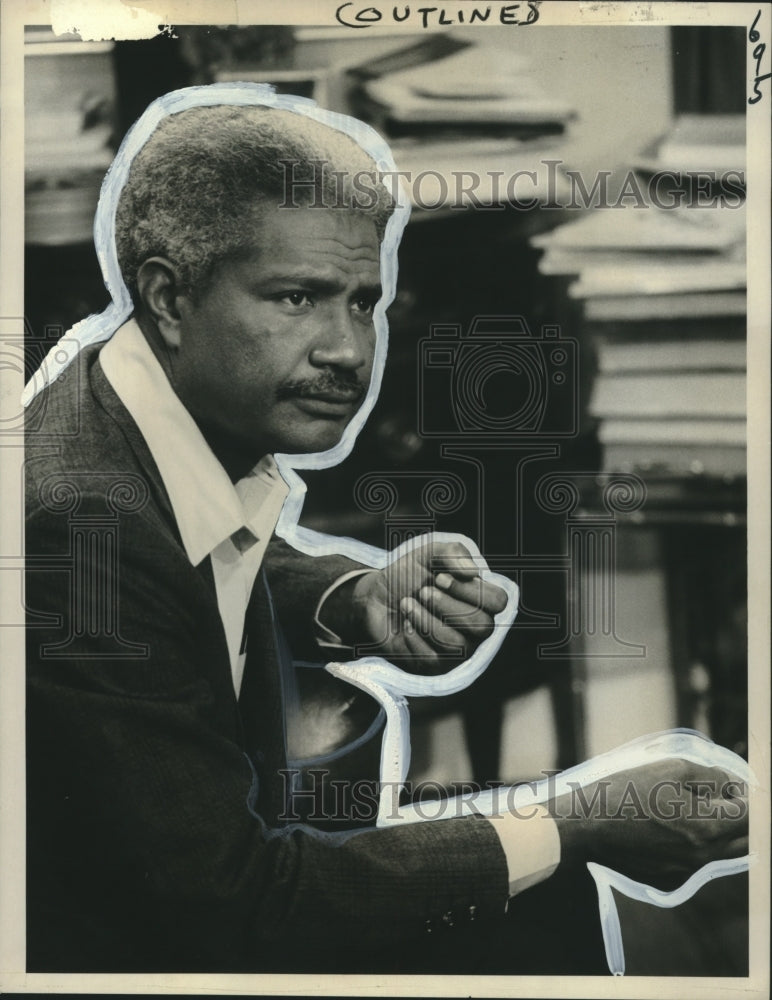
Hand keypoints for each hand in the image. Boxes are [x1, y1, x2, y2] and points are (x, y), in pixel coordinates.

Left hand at [327, 538, 508, 673]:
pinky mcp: (435, 665)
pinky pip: (433, 658)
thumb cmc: (408, 576)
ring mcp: (457, 648)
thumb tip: (474, 572)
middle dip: (447, 606)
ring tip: (406, 603)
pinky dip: (414, 636)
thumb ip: (453, 553)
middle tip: (423, 591)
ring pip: (455, 644)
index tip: (441, 577)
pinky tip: (404, 623)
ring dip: (425, 619)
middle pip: (481, 625)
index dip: (472, 590)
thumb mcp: (428, 554)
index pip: (498, 601)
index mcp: (479, 599)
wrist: (374, 597)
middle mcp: (474, 626)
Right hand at [549, 759, 748, 890]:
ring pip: (722, 854)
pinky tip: (675, 827)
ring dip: (722, 832)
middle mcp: (702, 857)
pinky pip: (697, 863)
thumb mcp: (672, 768)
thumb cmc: (626, 790)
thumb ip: (713, 777)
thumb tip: (733, 786)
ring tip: (700, 808)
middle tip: (726, 796)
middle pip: (744, 841)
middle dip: (741, 817)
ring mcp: (685, 872)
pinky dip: (698, 845)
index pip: (750, 816)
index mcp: (707, 828)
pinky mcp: (668, 879)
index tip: (734, 784)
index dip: (747, 796)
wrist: (586, 824)